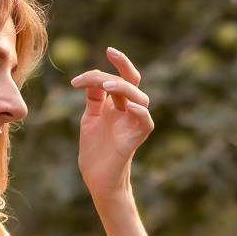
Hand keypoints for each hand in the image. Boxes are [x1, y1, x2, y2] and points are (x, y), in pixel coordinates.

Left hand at [73, 47, 153, 199]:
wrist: (97, 182)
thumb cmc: (95, 154)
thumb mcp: (90, 120)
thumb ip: (94, 100)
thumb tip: (93, 79)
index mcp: (116, 107)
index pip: (120, 79)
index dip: (113, 65)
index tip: (104, 53)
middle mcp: (126, 113)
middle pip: (132, 83)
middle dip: (124, 66)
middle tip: (109, 55)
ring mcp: (131, 126)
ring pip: (140, 99)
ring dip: (125, 88)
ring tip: (106, 86)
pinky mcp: (133, 141)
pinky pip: (145, 123)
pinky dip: (140, 113)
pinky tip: (130, 106)